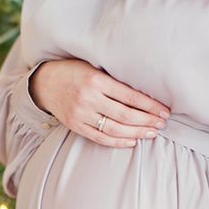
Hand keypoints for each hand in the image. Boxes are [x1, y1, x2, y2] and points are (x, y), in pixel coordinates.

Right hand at [29, 59, 170, 147]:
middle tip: (162, 123)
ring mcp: (81, 115)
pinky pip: (100, 138)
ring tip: (152, 133)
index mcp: (96, 80)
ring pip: (115, 129)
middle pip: (125, 115)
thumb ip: (114, 78)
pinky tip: (133, 141)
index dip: (151, 105)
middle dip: (147, 120)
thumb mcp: (93, 66)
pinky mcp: (76, 126)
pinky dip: (118, 142)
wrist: (44, 83)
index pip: (130, 96)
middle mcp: (89, 98)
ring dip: (137, 132)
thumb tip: (145, 90)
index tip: (164, 110)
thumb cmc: (74, 71)